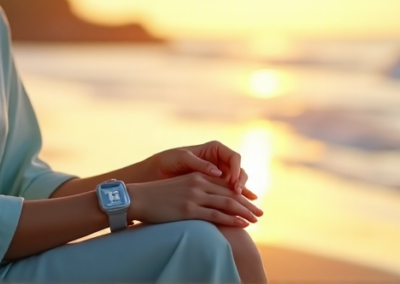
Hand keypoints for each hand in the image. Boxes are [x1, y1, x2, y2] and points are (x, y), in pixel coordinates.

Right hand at [127, 173, 262, 227]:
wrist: (139, 197)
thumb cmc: (158, 194)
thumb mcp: (180, 186)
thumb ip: (195, 188)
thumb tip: (208, 197)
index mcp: (198, 176)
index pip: (225, 184)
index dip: (241, 193)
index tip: (252, 201)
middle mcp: (199, 183)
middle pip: (230, 194)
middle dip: (247, 204)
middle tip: (260, 213)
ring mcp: (194, 196)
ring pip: (227, 204)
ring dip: (244, 213)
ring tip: (255, 220)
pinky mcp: (189, 210)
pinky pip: (216, 215)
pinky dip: (231, 220)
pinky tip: (242, 224)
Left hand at [146, 141, 256, 199]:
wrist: (156, 173)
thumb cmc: (167, 161)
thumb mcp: (182, 158)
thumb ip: (199, 164)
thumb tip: (218, 173)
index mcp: (214, 150)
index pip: (234, 158)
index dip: (237, 170)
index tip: (234, 182)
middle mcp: (220, 161)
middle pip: (239, 172)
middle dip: (242, 184)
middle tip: (242, 196)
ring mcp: (218, 175)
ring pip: (236, 184)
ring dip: (242, 194)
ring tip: (246, 205)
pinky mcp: (214, 188)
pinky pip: (228, 193)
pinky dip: (235, 201)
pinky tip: (240, 210)